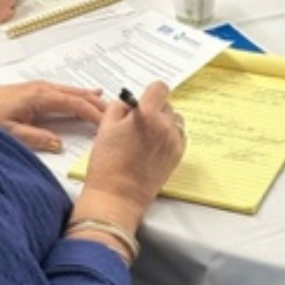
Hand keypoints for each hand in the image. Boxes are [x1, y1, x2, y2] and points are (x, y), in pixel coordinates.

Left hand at [0, 81, 105, 151]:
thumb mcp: (10, 133)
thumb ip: (36, 138)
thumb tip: (58, 143)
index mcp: (40, 97)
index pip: (75, 104)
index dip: (94, 114)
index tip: (109, 123)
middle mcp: (41, 88)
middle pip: (76, 95)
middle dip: (96, 103)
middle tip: (118, 112)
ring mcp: (36, 87)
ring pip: (69, 91)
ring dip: (87, 97)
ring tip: (106, 103)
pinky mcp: (30, 90)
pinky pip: (60, 91)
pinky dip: (75, 95)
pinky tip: (79, 96)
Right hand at [73, 81, 185, 231]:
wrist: (117, 195)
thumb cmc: (107, 163)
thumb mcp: (105, 126)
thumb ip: (119, 107)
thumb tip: (129, 104)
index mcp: (146, 114)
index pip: (159, 88)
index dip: (150, 92)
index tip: (143, 99)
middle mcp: (164, 125)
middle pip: (167, 104)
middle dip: (154, 108)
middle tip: (137, 122)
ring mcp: (173, 141)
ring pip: (174, 120)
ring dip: (163, 121)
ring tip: (146, 135)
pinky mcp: (177, 155)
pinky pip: (178, 135)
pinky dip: (169, 135)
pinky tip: (154, 145)